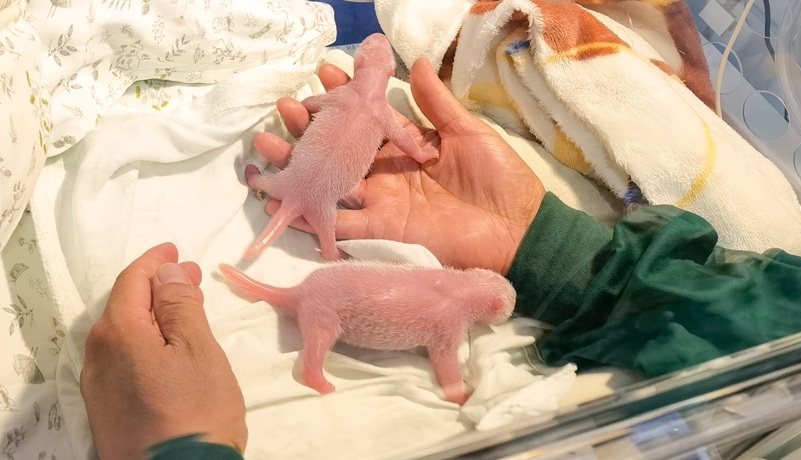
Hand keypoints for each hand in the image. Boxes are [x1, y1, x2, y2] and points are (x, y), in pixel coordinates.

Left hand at [80, 243, 246, 459]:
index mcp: (119, 332)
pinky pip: (121, 359)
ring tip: (183, 311)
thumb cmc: (197, 410)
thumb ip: (180, 305)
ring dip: (151, 315)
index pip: (133, 282)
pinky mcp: (106, 410)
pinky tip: (166, 348)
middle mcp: (98, 355)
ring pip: (122, 334)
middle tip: (189, 279)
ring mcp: (99, 386)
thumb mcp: (198, 349)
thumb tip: (165, 272)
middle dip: (156, 288)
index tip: (174, 250)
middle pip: (124, 306)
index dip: (155, 262)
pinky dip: (144, 341)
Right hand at [254, 58, 544, 273]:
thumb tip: (417, 62)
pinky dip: (315, 215)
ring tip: (268, 147)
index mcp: (408, 146)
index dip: (347, 98)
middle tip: (286, 109)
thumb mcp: (470, 134)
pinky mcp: (386, 231)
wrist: (517, 231)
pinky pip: (344, 223)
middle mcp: (389, 172)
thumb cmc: (500, 179)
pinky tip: (284, 202)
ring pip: (333, 183)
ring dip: (300, 168)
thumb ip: (437, 104)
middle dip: (311, 130)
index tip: (325, 73)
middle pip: (341, 150)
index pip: (368, 120)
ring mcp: (384, 202)